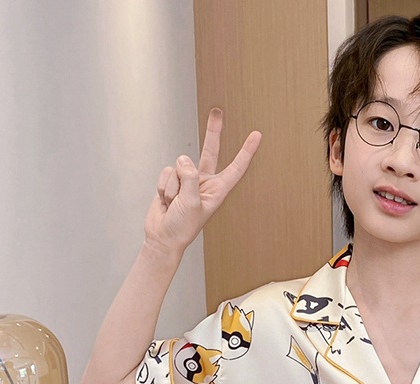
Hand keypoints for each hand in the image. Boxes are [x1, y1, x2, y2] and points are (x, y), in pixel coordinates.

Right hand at [144, 108, 261, 253]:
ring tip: (174, 203)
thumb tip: (184, 158)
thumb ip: (190, 178)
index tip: (256, 135)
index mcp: (218, 190)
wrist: (162, 237)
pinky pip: (167, 172)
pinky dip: (163, 186)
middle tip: (217, 111)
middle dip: (213, 131)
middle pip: (211, 151)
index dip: (246, 151)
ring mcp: (188, 180)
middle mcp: (205, 182)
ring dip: (173, 186)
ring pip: (179, 166)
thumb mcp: (192, 203)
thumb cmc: (182, 227)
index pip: (236, 167)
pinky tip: (166, 200)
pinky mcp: (173, 180)